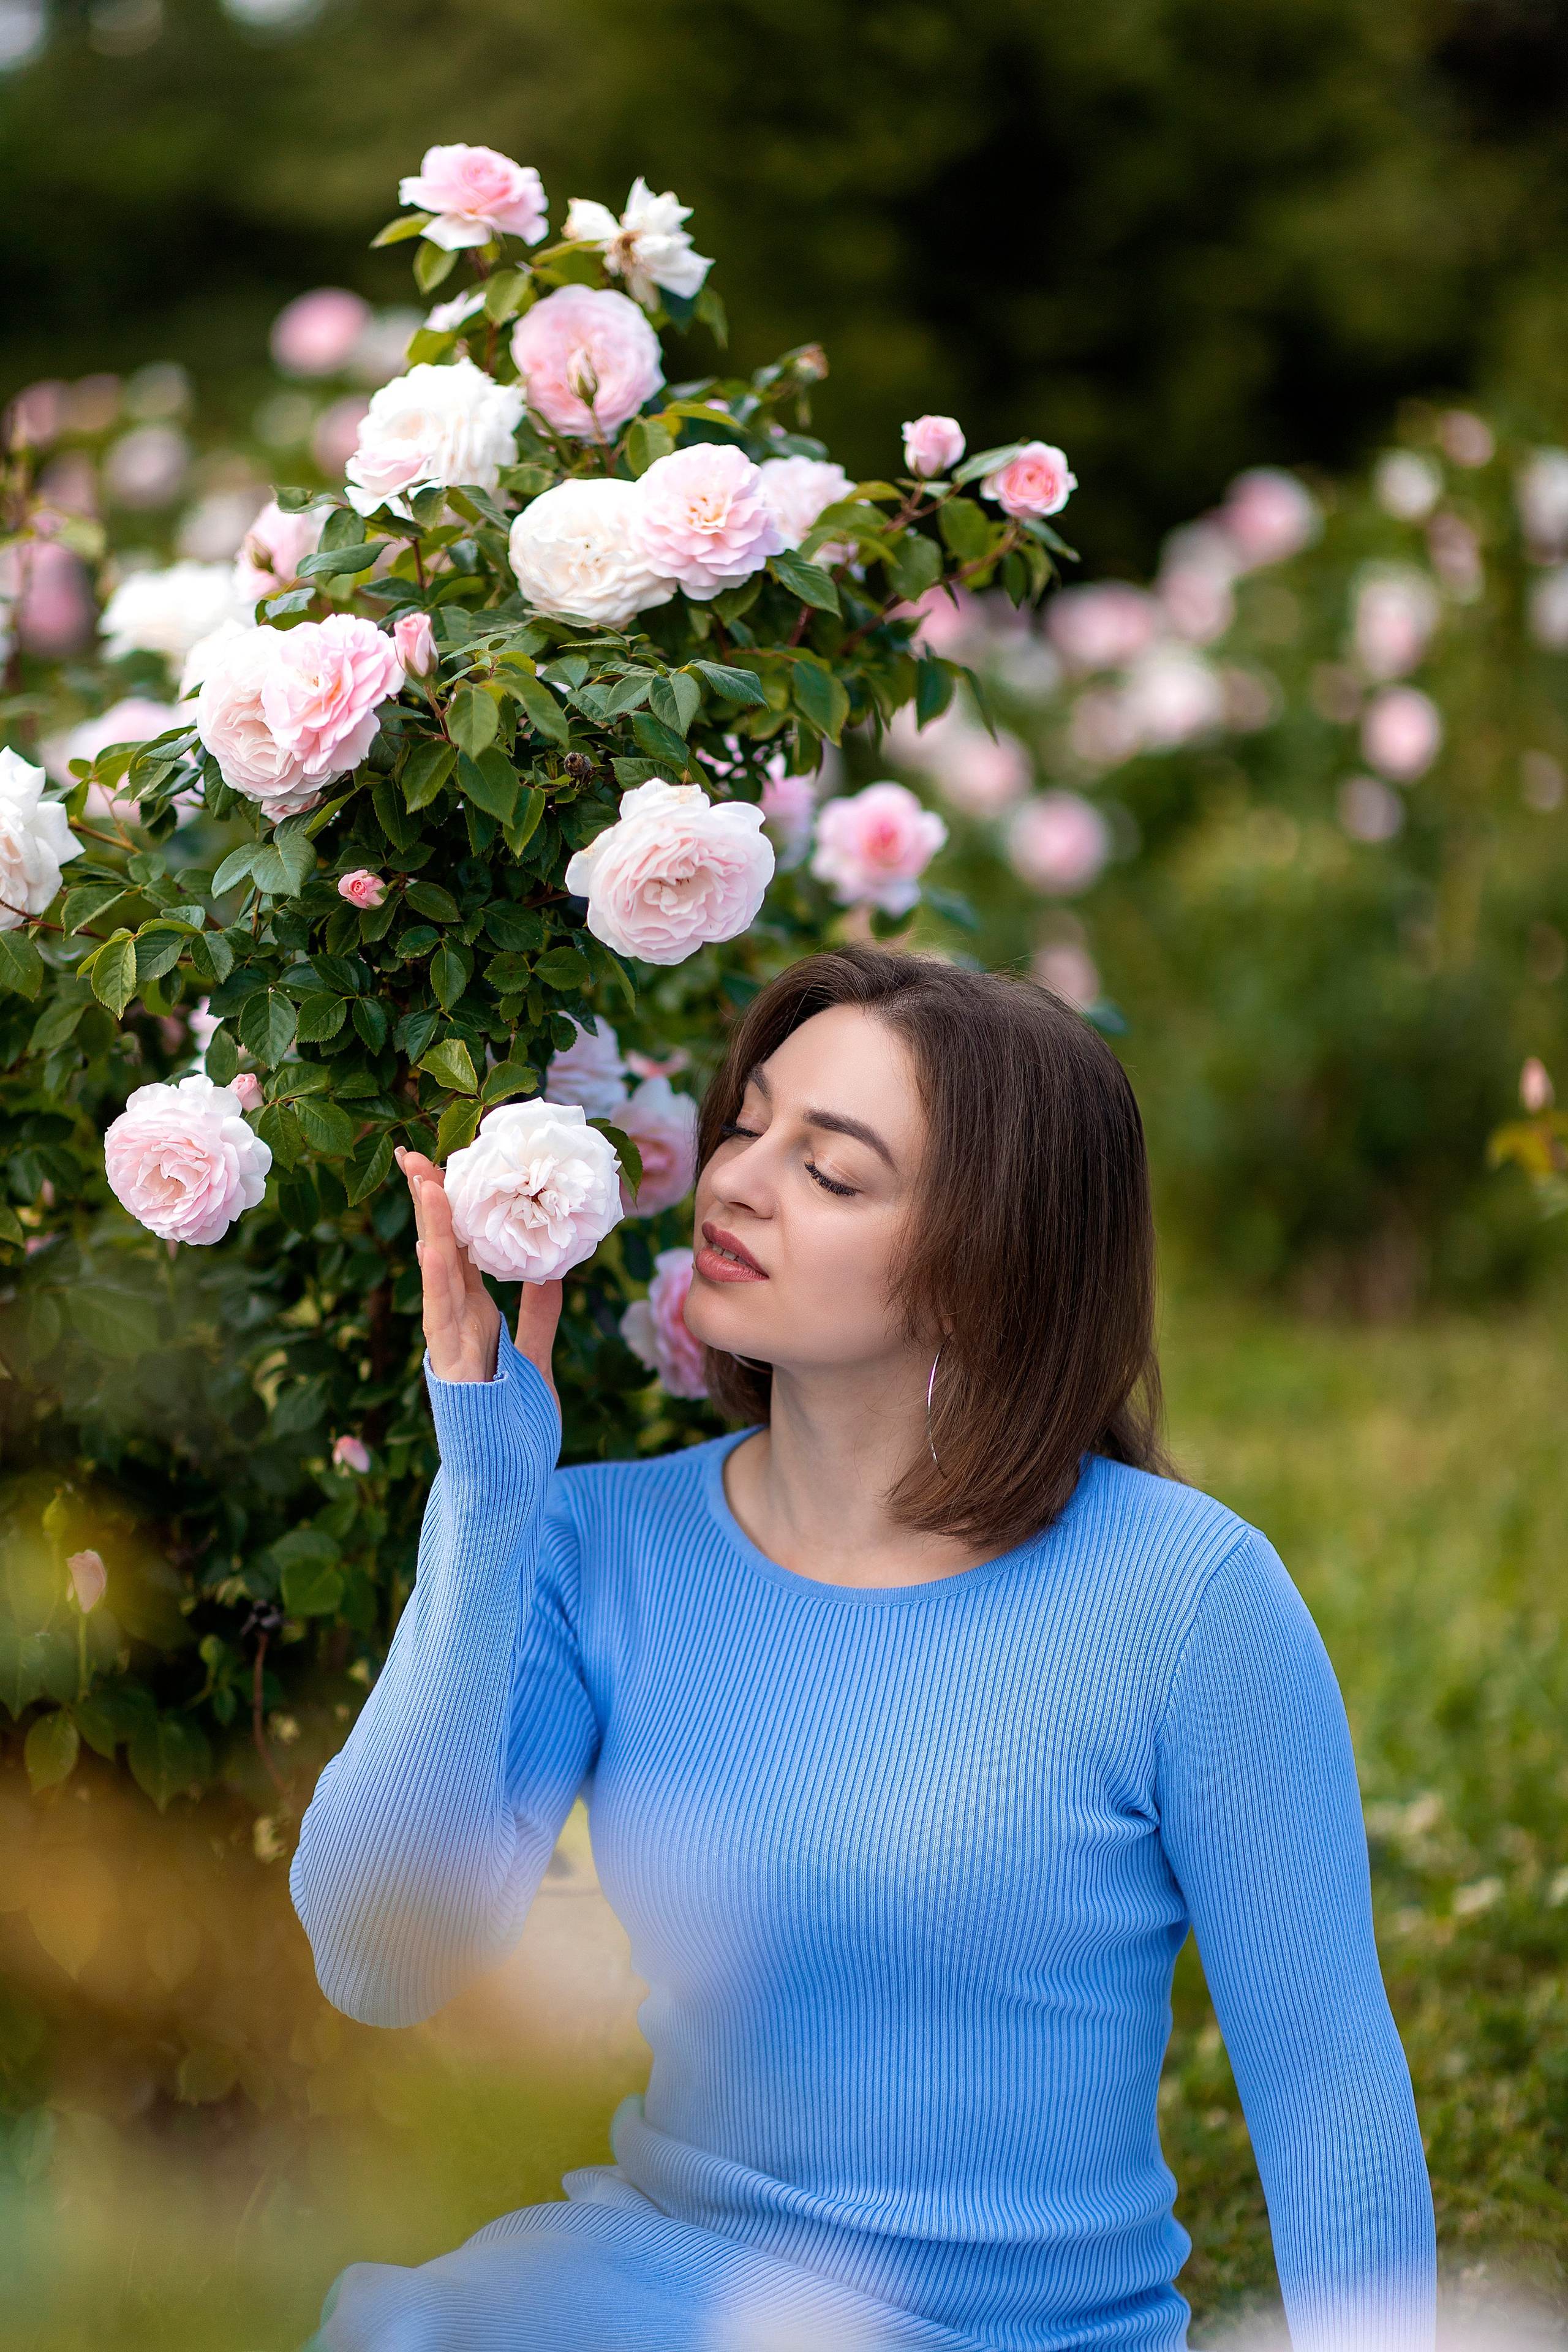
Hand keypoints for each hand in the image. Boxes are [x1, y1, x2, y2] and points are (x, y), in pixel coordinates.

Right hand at [397, 1148, 560, 1401]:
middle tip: (414, 1154)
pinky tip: (431, 1250)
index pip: (460, 1250)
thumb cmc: (517, 1425)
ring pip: (437, 1278)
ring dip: (431, 1230)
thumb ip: (539, 1315)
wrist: (508, 1484)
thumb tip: (549, 1269)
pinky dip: (436, 1284)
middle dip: (428, 1205)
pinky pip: (441, 1321)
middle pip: (440, 1251)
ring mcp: (449, 1346)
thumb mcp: (537, 1359)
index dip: (452, 1208)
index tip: (445, 1164)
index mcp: (475, 1316)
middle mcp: (456, 1324)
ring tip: (425, 1184)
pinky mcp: (451, 1370)